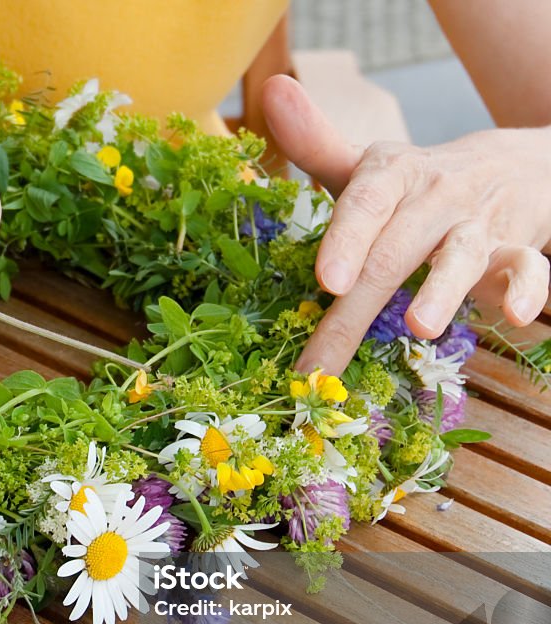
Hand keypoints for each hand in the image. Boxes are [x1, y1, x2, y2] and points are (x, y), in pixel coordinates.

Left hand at [262, 75, 550, 373]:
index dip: (346, 239)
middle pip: (394, 252)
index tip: (326, 280)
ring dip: (443, 290)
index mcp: (391, 176)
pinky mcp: (515, 247)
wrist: (508, 163)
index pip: (365, 203)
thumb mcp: (367, 166)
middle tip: (325, 357)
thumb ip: (316, 144)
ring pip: (461, 255)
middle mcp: (433, 197)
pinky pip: (527, 266)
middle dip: (358, 307)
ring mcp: (476, 224)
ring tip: (422, 326)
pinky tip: (516, 313)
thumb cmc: (413, 184)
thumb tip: (273, 91)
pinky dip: (526, 288)